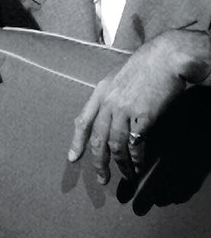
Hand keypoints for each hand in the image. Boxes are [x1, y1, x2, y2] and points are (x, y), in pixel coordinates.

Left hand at [67, 30, 208, 183]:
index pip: (83, 120)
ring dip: (121, 164)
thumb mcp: (119, 76)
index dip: (77, 141)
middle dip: (98, 162)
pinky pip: (135, 144)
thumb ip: (112, 95)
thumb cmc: (146, 65)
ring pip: (116, 145)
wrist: (166, 58)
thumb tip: (111, 116)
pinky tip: (138, 166)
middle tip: (102, 179)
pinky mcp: (142, 117)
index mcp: (100, 92)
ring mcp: (124, 110)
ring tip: (126, 176)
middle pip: (98, 139)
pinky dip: (136, 158)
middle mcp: (108, 103)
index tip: (72, 158)